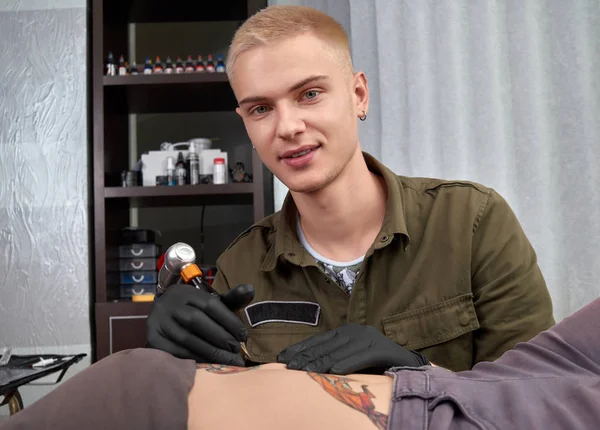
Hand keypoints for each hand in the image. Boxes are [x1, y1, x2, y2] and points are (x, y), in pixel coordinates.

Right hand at [146, 283, 254, 365]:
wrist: (165, 314)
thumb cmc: (195, 310)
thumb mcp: (212, 302)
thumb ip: (231, 299)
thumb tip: (251, 289)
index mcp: (188, 292)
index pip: (211, 305)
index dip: (229, 321)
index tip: (244, 336)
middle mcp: (170, 304)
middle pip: (197, 321)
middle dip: (220, 337)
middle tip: (237, 351)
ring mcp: (159, 321)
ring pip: (186, 338)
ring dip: (210, 352)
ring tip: (228, 361)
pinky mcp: (153, 339)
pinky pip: (175, 352)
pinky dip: (195, 359)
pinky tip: (209, 365)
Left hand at [277, 323, 428, 374]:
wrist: (409, 365)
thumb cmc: (376, 366)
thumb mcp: (351, 359)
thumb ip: (333, 358)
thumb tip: (305, 368)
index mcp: (347, 332)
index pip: (318, 340)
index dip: (300, 349)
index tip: (282, 358)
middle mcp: (356, 331)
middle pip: (326, 345)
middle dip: (305, 356)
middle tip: (288, 366)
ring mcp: (369, 338)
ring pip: (340, 351)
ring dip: (320, 362)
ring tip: (304, 370)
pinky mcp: (381, 348)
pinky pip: (361, 357)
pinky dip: (346, 364)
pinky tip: (334, 372)